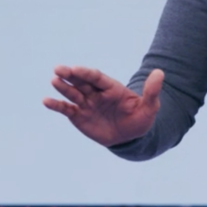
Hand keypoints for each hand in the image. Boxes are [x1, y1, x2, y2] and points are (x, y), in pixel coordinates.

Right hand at [42, 65, 163, 146]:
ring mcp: (87, 104)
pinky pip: (67, 109)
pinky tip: (46, 101)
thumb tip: (160, 73)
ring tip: (54, 81)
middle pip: (82, 82)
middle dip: (70, 75)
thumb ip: (152, 91)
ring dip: (63, 88)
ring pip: (73, 93)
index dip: (86, 73)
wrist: (131, 137)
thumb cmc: (140, 119)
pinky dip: (57, 105)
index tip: (76, 69)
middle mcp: (97, 93)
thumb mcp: (150, 107)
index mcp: (112, 87)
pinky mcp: (79, 116)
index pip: (97, 77)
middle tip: (58, 69)